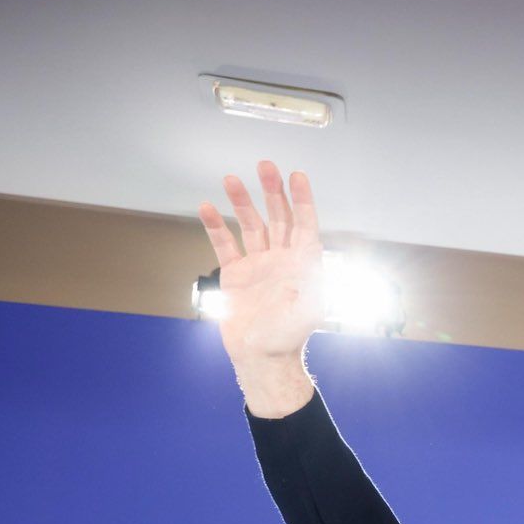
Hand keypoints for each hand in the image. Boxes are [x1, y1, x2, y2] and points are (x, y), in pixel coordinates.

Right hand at [197, 160, 324, 415]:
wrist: (262, 357)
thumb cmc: (288, 337)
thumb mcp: (308, 307)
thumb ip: (310, 281)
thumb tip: (314, 263)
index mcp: (303, 264)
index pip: (305, 223)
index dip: (302, 199)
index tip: (297, 175)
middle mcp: (282, 260)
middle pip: (278, 217)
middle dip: (272, 191)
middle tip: (265, 165)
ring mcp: (259, 265)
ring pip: (250, 225)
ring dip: (242, 202)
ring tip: (231, 178)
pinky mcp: (236, 275)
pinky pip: (225, 244)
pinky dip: (216, 226)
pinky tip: (209, 207)